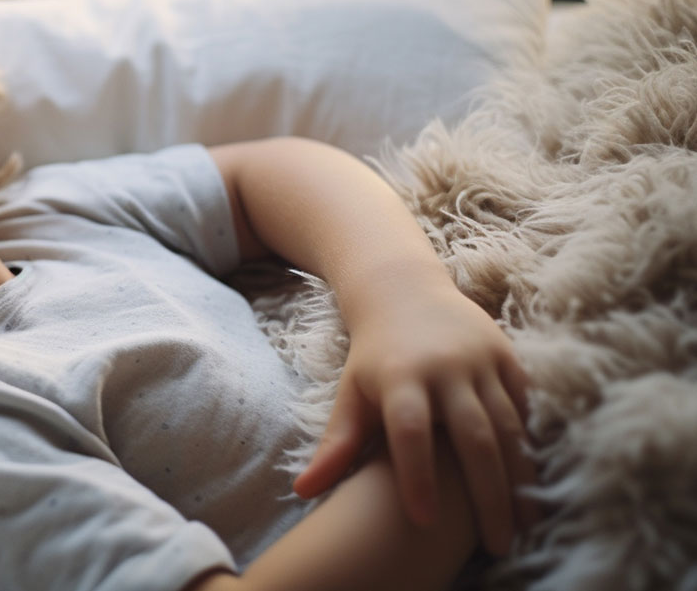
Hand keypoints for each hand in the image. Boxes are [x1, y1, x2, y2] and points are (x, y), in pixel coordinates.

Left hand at [290, 274, 536, 554]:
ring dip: (520, 477)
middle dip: (487, 494)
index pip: (409, 431)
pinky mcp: (508, 356)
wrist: (404, 290)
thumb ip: (337, 445)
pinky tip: (534, 483)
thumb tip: (302, 492)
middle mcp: (444, 367)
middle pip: (473, 437)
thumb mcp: (351, 393)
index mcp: (399, 376)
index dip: (416, 475)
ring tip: (524, 524)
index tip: (422, 522)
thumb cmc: (373, 357)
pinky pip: (525, 406)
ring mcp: (481, 360)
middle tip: (497, 546)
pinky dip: (532, 444)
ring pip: (508, 426)